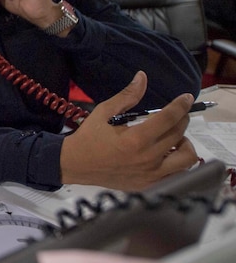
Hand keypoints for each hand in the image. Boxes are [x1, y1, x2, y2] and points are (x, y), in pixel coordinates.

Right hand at [61, 71, 198, 189]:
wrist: (75, 165)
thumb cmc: (89, 137)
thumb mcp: (103, 112)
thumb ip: (126, 96)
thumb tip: (142, 77)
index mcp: (136, 139)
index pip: (168, 118)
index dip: (181, 105)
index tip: (187, 98)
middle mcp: (148, 158)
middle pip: (179, 135)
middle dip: (182, 119)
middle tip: (177, 114)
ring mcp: (151, 174)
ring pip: (187, 158)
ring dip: (185, 144)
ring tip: (174, 138)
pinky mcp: (150, 185)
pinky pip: (178, 175)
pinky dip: (179, 163)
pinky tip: (169, 155)